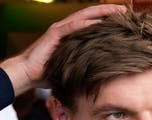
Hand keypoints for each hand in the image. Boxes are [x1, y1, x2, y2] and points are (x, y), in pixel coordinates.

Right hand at [0, 4, 124, 94]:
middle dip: (108, 11)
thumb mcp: (70, 68)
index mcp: (70, 35)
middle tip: (125, 10)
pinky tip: (97, 22)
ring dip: (100, 13)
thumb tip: (100, 76)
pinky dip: (84, 24)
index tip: (123, 20)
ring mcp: (59, 30)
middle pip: (90, 15)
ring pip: (83, 17)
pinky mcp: (53, 35)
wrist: (26, 74)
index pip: (91, 23)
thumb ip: (83, 66)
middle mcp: (65, 28)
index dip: (106, 19)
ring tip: (116, 12)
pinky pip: (71, 27)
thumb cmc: (46, 74)